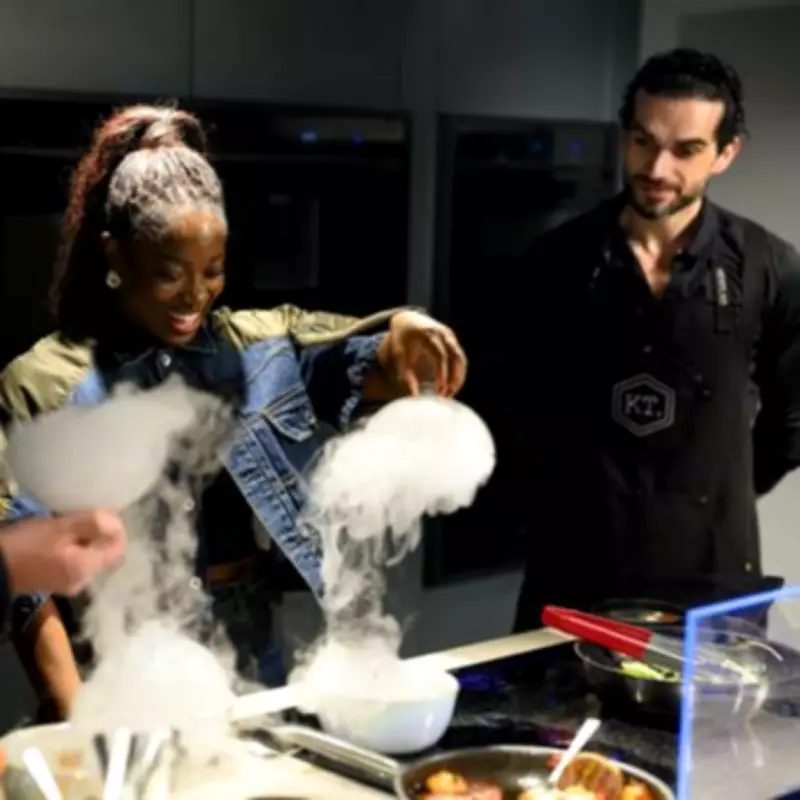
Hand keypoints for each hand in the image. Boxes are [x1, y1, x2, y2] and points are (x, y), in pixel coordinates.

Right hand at [0, 509, 126, 596]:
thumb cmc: (27, 544)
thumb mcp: (62, 528)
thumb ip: (94, 525)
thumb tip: (118, 523)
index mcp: (88, 569)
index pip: (120, 550)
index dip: (117, 531)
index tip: (105, 515)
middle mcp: (83, 582)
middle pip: (106, 554)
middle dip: (101, 535)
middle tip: (87, 517)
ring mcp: (69, 584)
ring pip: (91, 557)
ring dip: (87, 540)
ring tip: (72, 525)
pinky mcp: (56, 582)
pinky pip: (76, 562)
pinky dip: (75, 549)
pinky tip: (61, 538)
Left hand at [383, 310, 466, 396]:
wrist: (408, 319)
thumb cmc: (402, 338)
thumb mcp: (400, 355)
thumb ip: (406, 374)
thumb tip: (414, 395)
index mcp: (428, 336)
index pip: (440, 356)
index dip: (442, 373)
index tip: (440, 389)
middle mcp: (442, 334)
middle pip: (456, 357)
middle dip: (454, 378)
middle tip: (447, 395)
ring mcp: (450, 336)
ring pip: (461, 358)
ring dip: (459, 377)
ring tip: (450, 393)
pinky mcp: (453, 339)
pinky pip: (460, 357)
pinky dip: (458, 371)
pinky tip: (452, 384)